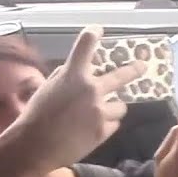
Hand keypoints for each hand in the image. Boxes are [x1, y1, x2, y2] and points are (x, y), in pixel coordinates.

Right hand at [9, 26, 145, 172]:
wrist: (35, 146)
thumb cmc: (36, 116)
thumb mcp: (47, 88)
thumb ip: (65, 76)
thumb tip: (78, 71)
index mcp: (73, 75)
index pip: (85, 45)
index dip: (93, 34)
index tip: (98, 30)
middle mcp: (91, 89)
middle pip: (122, 74)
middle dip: (134, 69)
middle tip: (142, 66)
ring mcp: (100, 110)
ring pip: (120, 105)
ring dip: (112, 107)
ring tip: (99, 114)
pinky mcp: (103, 131)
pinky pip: (114, 123)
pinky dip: (106, 124)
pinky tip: (91, 129)